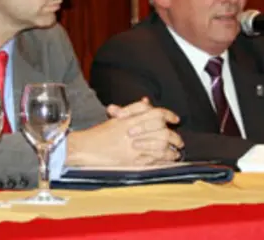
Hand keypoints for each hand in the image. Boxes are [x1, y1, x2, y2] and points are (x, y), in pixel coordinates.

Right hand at [67, 98, 182, 165]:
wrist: (84, 148)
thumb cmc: (98, 134)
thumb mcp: (116, 118)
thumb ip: (133, 109)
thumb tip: (147, 102)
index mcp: (129, 119)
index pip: (155, 113)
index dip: (168, 115)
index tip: (175, 119)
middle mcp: (133, 132)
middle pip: (162, 132)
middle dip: (174, 137)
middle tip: (179, 141)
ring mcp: (133, 148)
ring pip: (160, 148)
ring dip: (171, 151)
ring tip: (175, 153)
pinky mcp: (131, 162)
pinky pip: (152, 161)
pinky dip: (163, 162)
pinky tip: (168, 162)